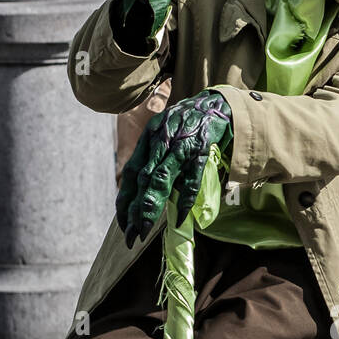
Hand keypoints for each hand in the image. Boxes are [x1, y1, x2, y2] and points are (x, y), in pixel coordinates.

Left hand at [116, 89, 232, 246]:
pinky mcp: (202, 149)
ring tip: (145, 229)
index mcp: (150, 138)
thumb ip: (156, 159)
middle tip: (130, 235)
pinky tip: (180, 216)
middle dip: (134, 209)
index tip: (122, 222)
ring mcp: (181, 145)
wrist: (217, 103)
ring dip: (152, 205)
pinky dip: (185, 197)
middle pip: (142, 179)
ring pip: (161, 178)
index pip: (130, 173)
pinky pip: (192, 176)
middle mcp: (161, 141)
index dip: (124, 199)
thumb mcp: (165, 134)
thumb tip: (146, 190)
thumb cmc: (189, 123)